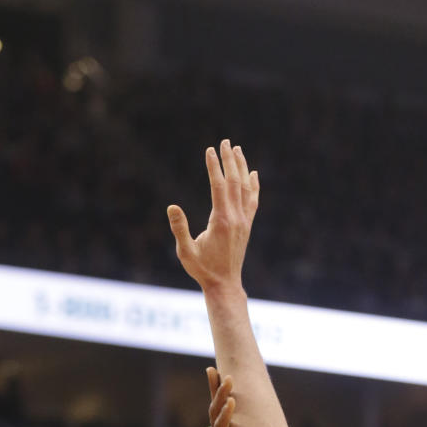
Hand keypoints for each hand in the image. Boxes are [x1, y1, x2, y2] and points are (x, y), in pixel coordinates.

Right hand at [168, 140, 258, 295]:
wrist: (224, 285)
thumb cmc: (203, 270)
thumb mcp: (186, 252)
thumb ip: (180, 229)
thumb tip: (172, 207)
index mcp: (221, 221)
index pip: (219, 186)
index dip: (214, 166)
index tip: (210, 150)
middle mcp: (236, 218)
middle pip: (235, 181)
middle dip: (229, 160)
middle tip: (225, 141)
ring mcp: (244, 222)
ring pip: (246, 188)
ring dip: (242, 167)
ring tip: (237, 150)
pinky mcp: (247, 227)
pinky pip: (253, 201)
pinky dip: (254, 186)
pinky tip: (253, 174)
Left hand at [206, 367, 239, 426]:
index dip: (225, 416)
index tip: (232, 402)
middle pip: (215, 415)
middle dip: (220, 397)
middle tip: (228, 379)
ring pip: (214, 409)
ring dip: (215, 390)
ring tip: (214, 371)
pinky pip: (218, 410)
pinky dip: (217, 394)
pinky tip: (216, 376)